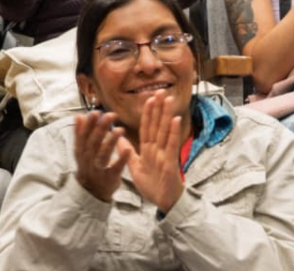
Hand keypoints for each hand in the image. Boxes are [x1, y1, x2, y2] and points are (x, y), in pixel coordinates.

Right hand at [73, 110, 130, 202]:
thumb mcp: (81, 151)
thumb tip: (78, 116)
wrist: (91, 192)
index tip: (96, 112)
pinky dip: (122, 159)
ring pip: (103, 154)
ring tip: (120, 129)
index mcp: (80, 151)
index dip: (89, 124)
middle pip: (93, 142)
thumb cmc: (88, 166)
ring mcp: (98, 169)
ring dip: (111, 141)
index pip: (83, 135)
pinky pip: (116, 168)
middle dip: (101, 128)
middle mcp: (87, 160)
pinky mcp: (110, 178)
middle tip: (111, 115)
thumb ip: (80, 134)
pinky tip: (129, 149)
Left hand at [118, 91, 184, 213]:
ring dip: (166, 115)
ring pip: (165, 131)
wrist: (164, 202)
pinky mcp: (170, 162)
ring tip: (168, 99)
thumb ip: (128, 152)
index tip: (148, 98)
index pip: (147, 127)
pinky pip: (171, 145)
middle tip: (160, 91)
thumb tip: (118, 138)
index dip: (148, 113)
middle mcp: (158, 148)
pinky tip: (175, 120)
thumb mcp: (135, 167)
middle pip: (157, 125)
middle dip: (158, 108)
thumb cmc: (152, 185)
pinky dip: (173, 132)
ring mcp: (165, 154)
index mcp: (149, 149)